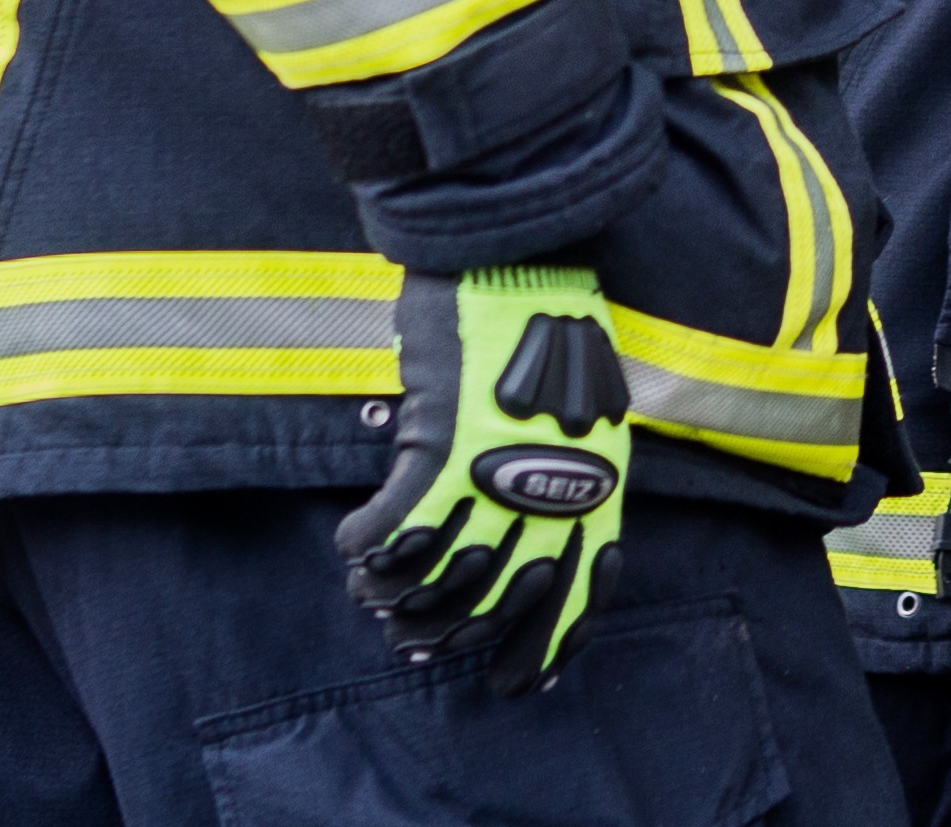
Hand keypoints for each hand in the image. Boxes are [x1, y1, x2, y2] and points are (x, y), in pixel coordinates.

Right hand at [336, 263, 630, 690]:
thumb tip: (529, 548)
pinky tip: (351, 548)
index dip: (543, 647)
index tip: (511, 684)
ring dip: (398, 597)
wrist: (517, 265)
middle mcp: (555, 490)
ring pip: (442, 573)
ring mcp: (498, 471)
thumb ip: (564, 481)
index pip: (580, 594)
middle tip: (412, 642)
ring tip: (373, 597)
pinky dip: (366, 548)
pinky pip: (394, 527)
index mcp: (598, 487)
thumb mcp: (585, 418)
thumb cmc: (550, 334)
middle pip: (500, 598)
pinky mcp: (443, 445)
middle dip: (450, 631)